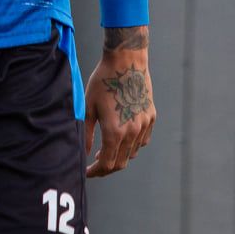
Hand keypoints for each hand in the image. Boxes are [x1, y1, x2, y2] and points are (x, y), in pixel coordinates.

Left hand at [83, 26, 155, 176]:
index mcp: (115, 132)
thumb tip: (83, 153)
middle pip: (120, 162)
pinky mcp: (151, 117)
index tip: (87, 172)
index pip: (107, 164)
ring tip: (105, 149)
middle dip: (106, 168)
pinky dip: (132, 145)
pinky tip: (121, 138)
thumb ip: (86, 134)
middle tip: (94, 165)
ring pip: (132, 152)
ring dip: (119, 156)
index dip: (96, 172)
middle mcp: (132, 132)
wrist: (126, 62)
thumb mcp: (88, 107)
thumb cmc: (103, 82)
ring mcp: (144, 125)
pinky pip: (142, 140)